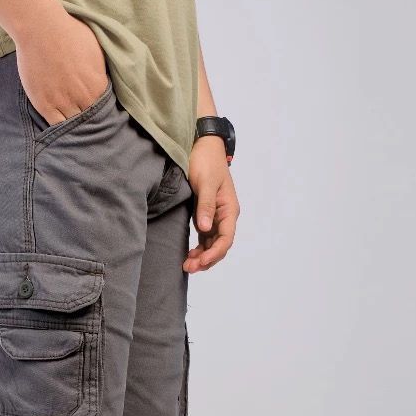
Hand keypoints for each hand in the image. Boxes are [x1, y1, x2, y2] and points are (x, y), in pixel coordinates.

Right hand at [15, 12, 108, 125]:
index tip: (94, 111)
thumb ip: (101, 72)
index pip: (104, 110)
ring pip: (73, 126)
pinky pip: (56, 126)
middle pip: (89, 121)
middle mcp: (83, 99)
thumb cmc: (68, 33)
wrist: (41, 29)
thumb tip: (103, 83)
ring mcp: (63, 103)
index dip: (99, 112)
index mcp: (97, 86)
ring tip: (72, 124)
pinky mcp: (45, 106)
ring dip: (74, 127)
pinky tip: (60, 126)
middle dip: (88, 122)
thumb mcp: (96, 50)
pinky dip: (59, 129)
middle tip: (84, 120)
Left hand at [184, 136, 238, 272]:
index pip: (226, 239)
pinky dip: (199, 249)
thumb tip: (205, 228)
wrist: (202, 147)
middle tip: (188, 268)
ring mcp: (216, 217)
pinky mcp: (206, 216)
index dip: (214, 253)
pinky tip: (189, 255)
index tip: (200, 261)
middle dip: (206, 259)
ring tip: (187, 265)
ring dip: (202, 257)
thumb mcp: (205, 183)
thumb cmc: (206, 162)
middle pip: (220, 245)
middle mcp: (225, 216)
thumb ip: (206, 206)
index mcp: (229, 209)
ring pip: (212, 244)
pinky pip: (205, 238)